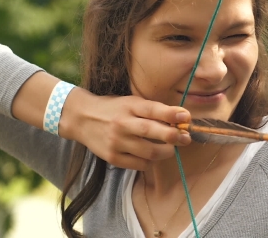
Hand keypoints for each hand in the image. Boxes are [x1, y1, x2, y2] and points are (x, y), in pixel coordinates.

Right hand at [59, 87, 190, 170]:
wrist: (81, 118)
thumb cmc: (114, 109)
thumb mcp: (132, 103)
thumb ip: (153, 110)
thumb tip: (181, 118)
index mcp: (129, 106)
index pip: (152, 109)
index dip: (171, 113)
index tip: (186, 117)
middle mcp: (122, 123)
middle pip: (151, 131)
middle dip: (173, 136)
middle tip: (185, 139)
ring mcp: (116, 142)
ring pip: (148, 152)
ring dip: (165, 152)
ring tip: (170, 149)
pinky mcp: (112, 157)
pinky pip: (139, 164)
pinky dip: (150, 162)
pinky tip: (152, 156)